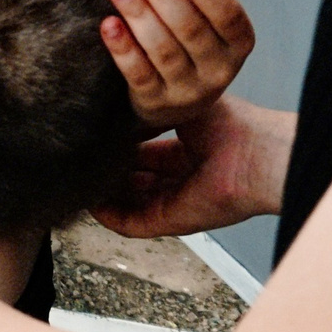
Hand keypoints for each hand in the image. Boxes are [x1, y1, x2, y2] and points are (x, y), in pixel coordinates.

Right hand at [97, 97, 295, 237]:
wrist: (254, 153)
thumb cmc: (229, 123)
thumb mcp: (176, 106)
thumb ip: (145, 111)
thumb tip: (114, 107)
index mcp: (187, 148)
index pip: (144, 151)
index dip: (120, 144)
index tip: (95, 135)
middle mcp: (180, 177)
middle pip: (135, 178)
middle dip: (109, 169)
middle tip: (79, 156)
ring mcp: (175, 201)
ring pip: (130, 202)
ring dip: (104, 194)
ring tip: (76, 178)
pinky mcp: (171, 221)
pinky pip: (132, 224)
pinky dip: (109, 217)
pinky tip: (90, 202)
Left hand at [105, 0, 253, 128]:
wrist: (175, 102)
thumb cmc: (189, 42)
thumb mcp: (206, 20)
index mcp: (239, 42)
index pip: (226, 13)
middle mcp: (219, 69)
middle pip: (190, 28)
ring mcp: (188, 90)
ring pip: (163, 49)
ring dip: (138, 12)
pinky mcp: (156, 102)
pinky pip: (139, 74)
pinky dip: (123, 48)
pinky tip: (108, 24)